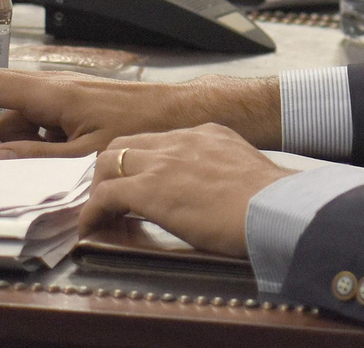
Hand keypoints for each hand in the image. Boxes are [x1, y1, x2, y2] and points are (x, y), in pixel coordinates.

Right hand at [0, 68, 280, 160]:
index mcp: (54, 93)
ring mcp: (69, 95)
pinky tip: (65, 159)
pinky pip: (43, 121)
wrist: (189, 114)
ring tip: (44, 164)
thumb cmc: (149, 125)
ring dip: (17, 142)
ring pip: (19, 117)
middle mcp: (57, 87)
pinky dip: (40, 140)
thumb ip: (36, 158)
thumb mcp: (87, 153)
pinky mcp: (81, 106)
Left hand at [82, 124, 292, 258]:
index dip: (144, 160)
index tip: (141, 180)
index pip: (160, 139)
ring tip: (99, 211)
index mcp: (209, 134)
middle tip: (112, 194)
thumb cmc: (271, 198)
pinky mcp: (148, 189)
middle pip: (126, 143)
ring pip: (108, 162)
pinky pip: (104, 196)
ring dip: (99, 187)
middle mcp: (182, 140)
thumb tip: (224, 193)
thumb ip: (227, 172)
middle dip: (113, 167)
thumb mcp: (248, 170)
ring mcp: (163, 162)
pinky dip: (92, 213)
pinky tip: (91, 229)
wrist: (273, 206)